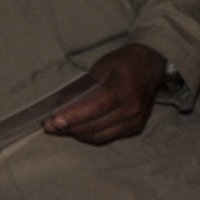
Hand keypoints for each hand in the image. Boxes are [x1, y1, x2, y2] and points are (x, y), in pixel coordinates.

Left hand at [44, 44, 167, 145]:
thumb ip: (84, 88)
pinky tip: (77, 130)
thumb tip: (61, 106)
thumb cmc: (123, 62)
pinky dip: (90, 135)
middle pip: (96, 126)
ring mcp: (136, 120)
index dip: (74, 117)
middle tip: (49, 127)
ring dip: (77, 134)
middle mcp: (133, 108)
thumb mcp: (102, 66)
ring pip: (100, 136)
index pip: (96, 108)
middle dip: (69, 128)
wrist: (151, 64)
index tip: (53, 122)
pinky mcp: (136, 128)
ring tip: (60, 129)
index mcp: (125, 89)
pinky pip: (108, 137)